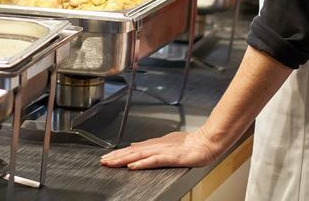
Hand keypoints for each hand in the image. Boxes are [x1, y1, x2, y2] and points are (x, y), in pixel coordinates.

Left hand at [99, 130, 220, 169]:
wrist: (206, 142)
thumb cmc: (190, 143)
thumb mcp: (166, 142)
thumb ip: (150, 145)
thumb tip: (135, 145)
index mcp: (154, 144)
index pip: (132, 150)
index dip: (118, 153)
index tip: (106, 157)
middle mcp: (155, 146)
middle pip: (131, 152)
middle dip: (115, 157)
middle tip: (102, 161)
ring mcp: (162, 151)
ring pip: (138, 156)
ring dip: (123, 159)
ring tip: (111, 163)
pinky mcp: (170, 157)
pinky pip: (153, 161)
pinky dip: (141, 163)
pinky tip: (132, 166)